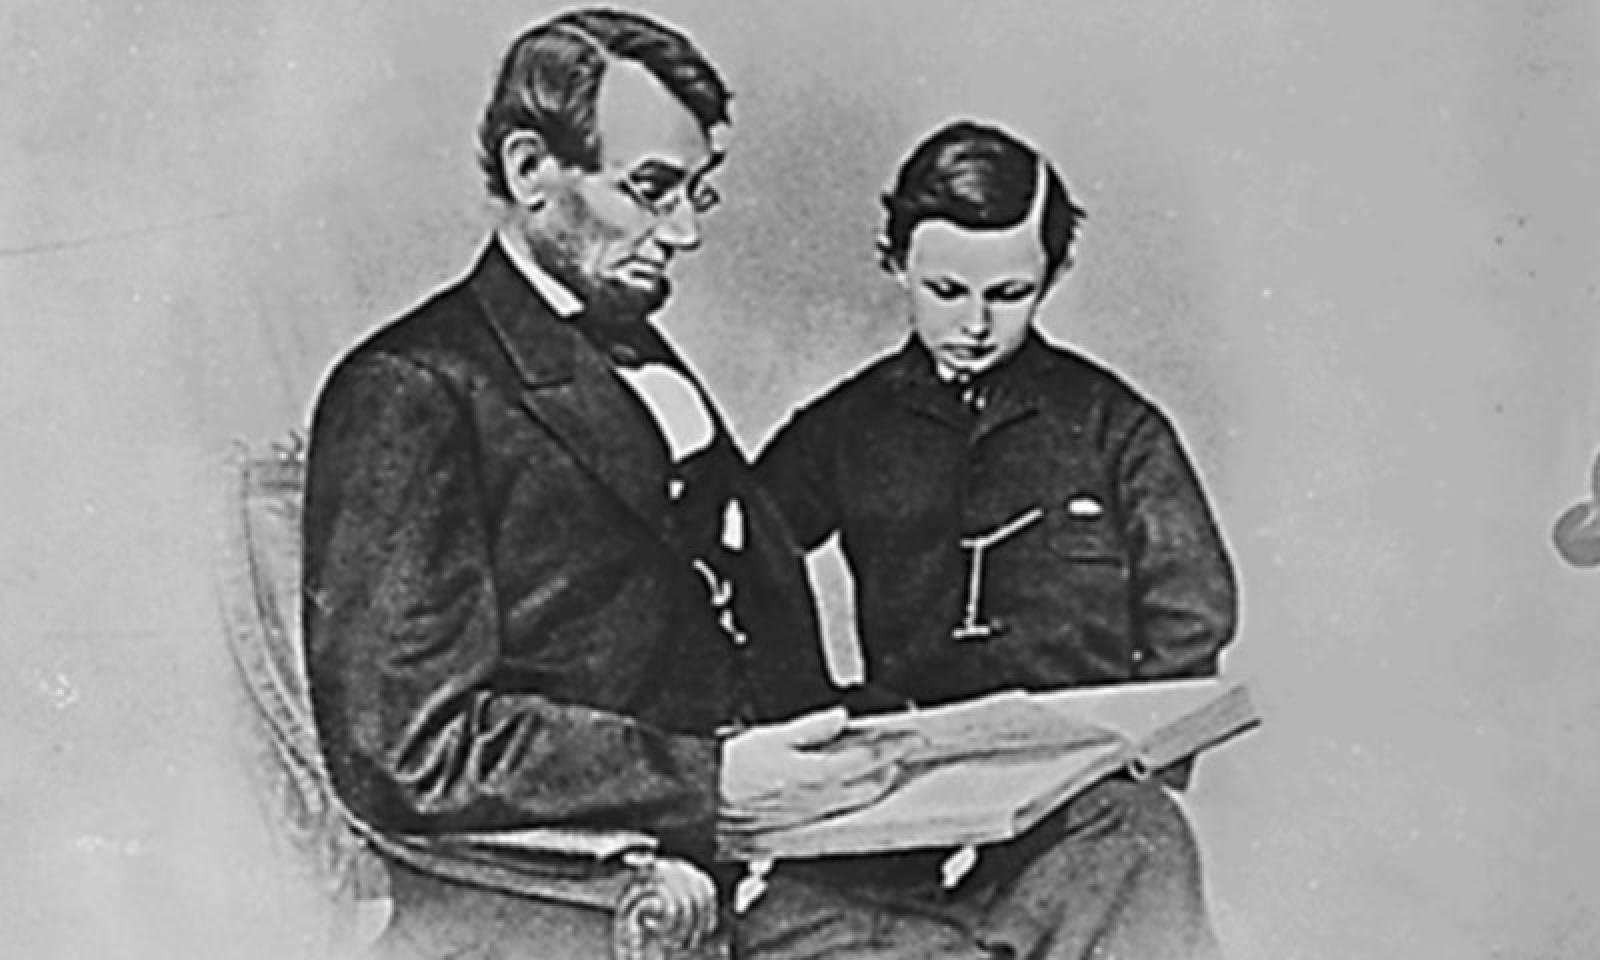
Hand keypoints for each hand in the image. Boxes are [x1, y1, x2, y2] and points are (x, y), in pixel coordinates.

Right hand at [719, 707, 908, 832]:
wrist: (710, 797)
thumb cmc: (735, 766)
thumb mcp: (772, 736)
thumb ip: (811, 729)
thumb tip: (841, 718)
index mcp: (815, 774)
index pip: (868, 758)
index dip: (894, 746)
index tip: (914, 737)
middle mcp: (819, 798)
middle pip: (871, 784)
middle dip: (893, 766)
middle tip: (908, 749)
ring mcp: (813, 812)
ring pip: (859, 800)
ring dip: (879, 782)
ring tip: (889, 766)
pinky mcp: (803, 820)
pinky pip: (842, 808)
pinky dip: (858, 795)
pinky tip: (857, 787)